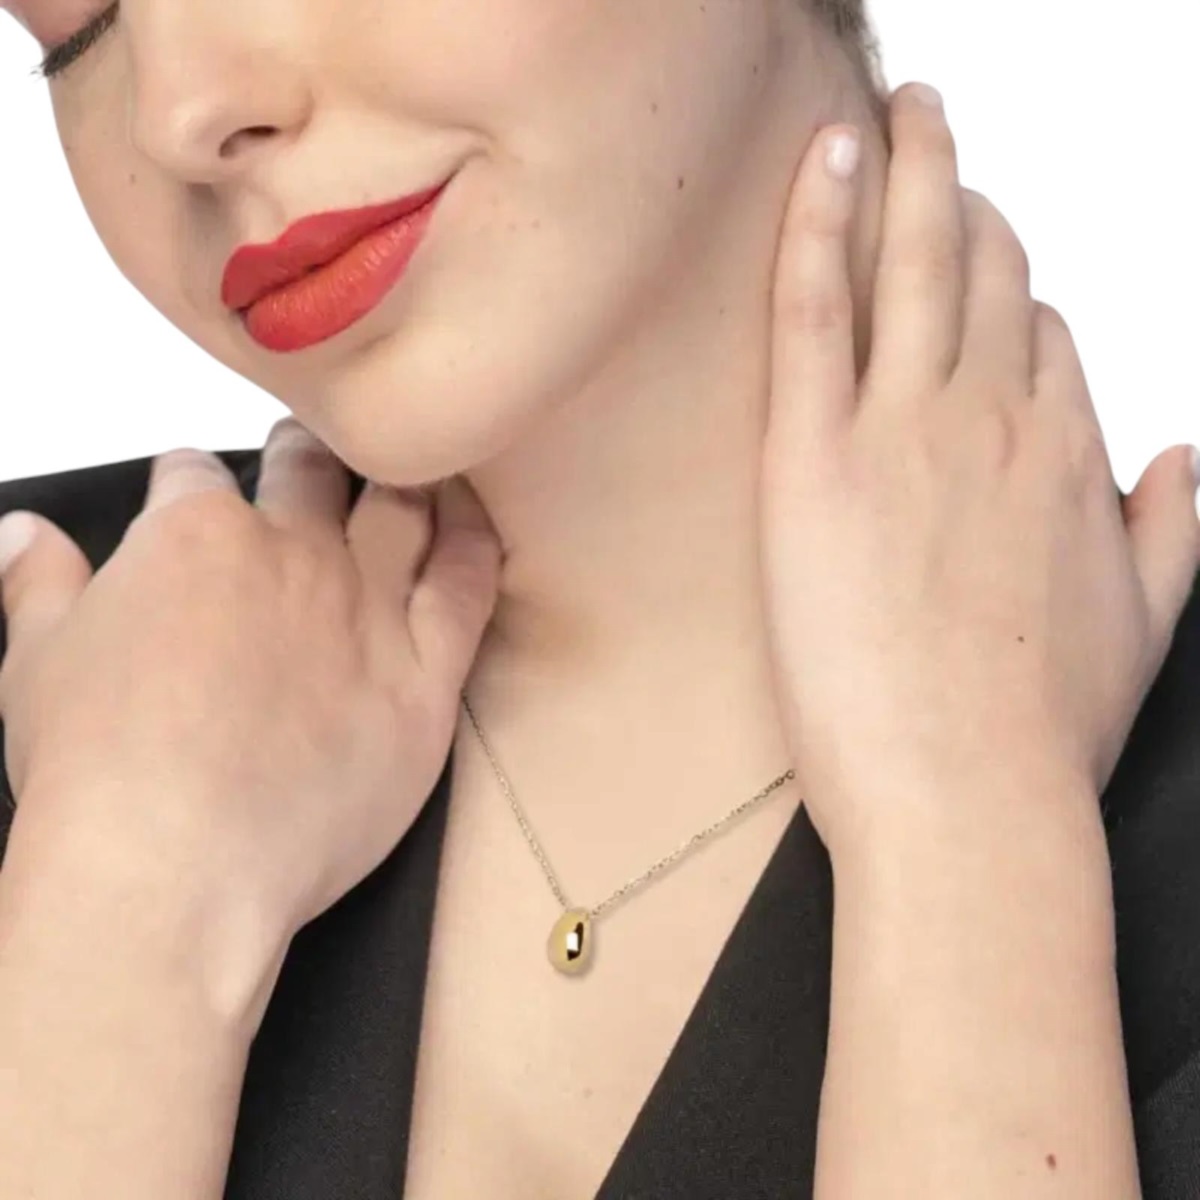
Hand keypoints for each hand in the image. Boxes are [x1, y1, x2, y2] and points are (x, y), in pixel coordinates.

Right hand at [0, 421, 500, 957]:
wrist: (172, 865)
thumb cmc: (97, 771)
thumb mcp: (35, 661)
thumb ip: (37, 583)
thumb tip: (23, 531)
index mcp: (195, 537)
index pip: (193, 475)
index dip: (188, 478)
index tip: (189, 488)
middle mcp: (292, 555)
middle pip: (309, 474)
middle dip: (305, 454)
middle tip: (308, 455)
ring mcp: (365, 612)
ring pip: (398, 512)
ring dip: (402, 478)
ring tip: (407, 467)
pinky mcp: (424, 678)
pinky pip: (467, 586)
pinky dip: (472, 540)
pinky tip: (469, 522)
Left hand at [758, 84, 1199, 858]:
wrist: (968, 800)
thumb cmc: (1040, 732)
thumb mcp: (1144, 624)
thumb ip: (1173, 529)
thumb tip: (1183, 463)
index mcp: (1069, 454)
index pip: (1039, 331)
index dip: (1004, 290)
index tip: (976, 267)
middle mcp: (999, 420)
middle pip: (985, 270)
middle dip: (963, 192)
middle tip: (937, 134)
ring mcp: (907, 430)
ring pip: (915, 262)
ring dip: (909, 170)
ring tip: (896, 112)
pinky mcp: (817, 459)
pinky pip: (819, 307)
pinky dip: (822, 221)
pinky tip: (824, 159)